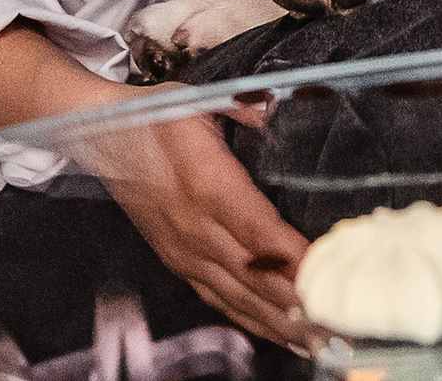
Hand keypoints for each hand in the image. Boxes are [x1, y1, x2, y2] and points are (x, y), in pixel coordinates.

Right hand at [0, 27, 308, 348]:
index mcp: (208, 187)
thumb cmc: (153, 115)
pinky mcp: (177, 260)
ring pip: (240, 298)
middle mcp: (197, 229)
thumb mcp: (201, 98)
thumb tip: (277, 110)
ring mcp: (185, 251)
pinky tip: (281, 333)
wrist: (98, 135)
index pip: (260, 234)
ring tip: (323, 344)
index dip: (295, 263)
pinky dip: (252, 321)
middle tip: (342, 329)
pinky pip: (219, 299)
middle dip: (301, 308)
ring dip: (282, 324)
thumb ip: (246, 108)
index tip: (329, 283)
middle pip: (256, 278)